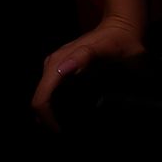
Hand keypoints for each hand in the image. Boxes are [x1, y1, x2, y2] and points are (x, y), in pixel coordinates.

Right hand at [30, 14, 146, 132]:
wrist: (122, 27)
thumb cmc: (117, 40)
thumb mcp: (105, 48)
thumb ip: (86, 56)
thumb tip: (63, 69)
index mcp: (59, 62)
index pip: (42, 98)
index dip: (48, 120)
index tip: (62, 132)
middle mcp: (53, 63)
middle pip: (39, 100)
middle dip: (47, 120)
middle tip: (65, 133)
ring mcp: (56, 65)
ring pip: (44, 96)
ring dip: (50, 114)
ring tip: (67, 128)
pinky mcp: (61, 67)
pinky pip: (51, 91)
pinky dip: (55, 105)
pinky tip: (68, 115)